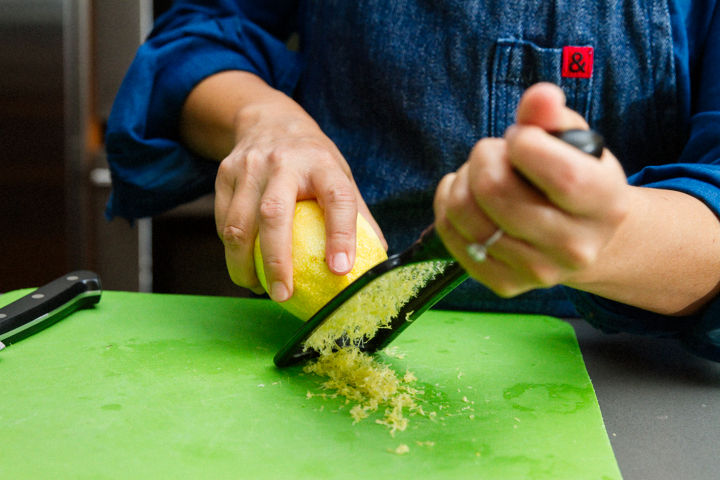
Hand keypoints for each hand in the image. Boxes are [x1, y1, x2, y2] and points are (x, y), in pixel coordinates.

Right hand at [182, 72, 385, 301]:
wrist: (268, 120)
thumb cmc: (313, 160)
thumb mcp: (341, 175)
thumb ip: (357, 215)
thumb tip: (378, 259)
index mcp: (322, 163)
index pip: (338, 198)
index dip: (341, 235)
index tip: (341, 269)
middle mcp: (284, 162)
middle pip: (274, 214)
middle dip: (276, 261)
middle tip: (284, 295)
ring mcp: (249, 166)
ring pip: (238, 224)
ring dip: (244, 265)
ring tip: (260, 289)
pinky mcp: (225, 174)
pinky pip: (223, 222)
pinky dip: (231, 251)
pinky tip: (245, 268)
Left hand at [434, 83, 630, 296]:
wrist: (579, 237)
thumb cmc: (572, 176)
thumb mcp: (572, 141)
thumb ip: (552, 116)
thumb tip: (540, 96)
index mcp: (606, 204)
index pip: (562, 175)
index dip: (525, 144)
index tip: (521, 137)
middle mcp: (576, 247)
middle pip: (496, 192)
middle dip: (484, 156)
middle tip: (495, 153)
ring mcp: (538, 271)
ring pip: (466, 213)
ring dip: (463, 180)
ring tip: (480, 173)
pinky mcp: (505, 284)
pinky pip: (452, 236)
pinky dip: (447, 205)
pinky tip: (466, 195)